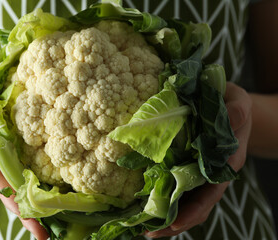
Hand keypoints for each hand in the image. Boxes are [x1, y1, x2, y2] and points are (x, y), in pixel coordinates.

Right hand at [0, 71, 48, 239]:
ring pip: (33, 186)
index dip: (9, 195)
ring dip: (45, 207)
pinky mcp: (38, 152)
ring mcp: (23, 158)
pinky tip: (74, 198)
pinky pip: (46, 170)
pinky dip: (56, 186)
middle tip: (44, 235)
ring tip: (61, 228)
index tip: (22, 212)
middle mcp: (8, 159)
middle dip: (29, 213)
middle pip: (17, 191)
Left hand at [146, 82, 251, 237]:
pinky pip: (169, 181)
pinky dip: (157, 193)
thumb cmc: (232, 106)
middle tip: (148, 232)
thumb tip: (232, 117)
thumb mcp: (239, 103)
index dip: (194, 211)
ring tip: (139, 225)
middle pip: (193, 204)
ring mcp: (194, 170)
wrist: (224, 105)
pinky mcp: (180, 163)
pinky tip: (139, 200)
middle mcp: (208, 173)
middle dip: (172, 221)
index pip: (211, 193)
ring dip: (162, 213)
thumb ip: (238, 111)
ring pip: (179, 197)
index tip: (175, 224)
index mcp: (225, 164)